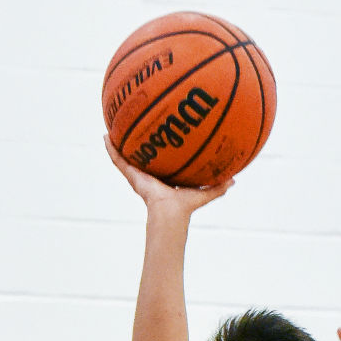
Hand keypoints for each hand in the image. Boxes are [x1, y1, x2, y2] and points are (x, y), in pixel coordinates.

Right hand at [104, 136, 232, 214]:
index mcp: (163, 179)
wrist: (169, 214)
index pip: (159, 162)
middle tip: (132, 127)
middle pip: (140, 156)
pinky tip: (105, 135)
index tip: (156, 137)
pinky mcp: (132, 176)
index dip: (157, 151)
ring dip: (118, 143)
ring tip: (112, 127)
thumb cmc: (185, 208)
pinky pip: (119, 160)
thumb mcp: (203, 193)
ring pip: (126, 156)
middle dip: (136, 144)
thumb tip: (234, 180)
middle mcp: (149, 175)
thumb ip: (217, 186)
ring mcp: (138, 175)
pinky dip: (111, 149)